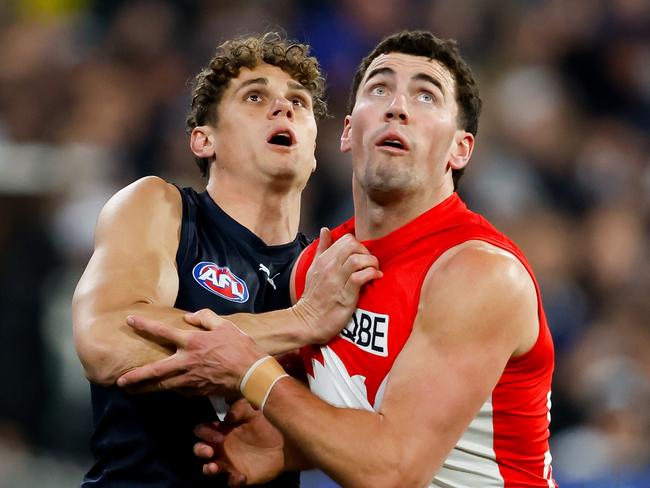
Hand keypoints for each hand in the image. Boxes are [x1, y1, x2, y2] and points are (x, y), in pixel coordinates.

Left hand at [116, 311, 265, 394]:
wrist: (251, 374)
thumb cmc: (240, 347)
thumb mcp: (224, 325)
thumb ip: (205, 318)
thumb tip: (190, 317)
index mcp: (191, 342)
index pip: (162, 332)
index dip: (144, 325)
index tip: (130, 320)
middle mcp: (186, 362)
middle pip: (154, 371)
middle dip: (135, 377)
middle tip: (119, 381)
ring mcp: (190, 379)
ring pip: (163, 386)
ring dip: (146, 388)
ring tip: (133, 390)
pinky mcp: (197, 391)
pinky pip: (179, 390)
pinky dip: (170, 389)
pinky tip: (165, 389)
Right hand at [194, 398, 285, 484]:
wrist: (286, 442)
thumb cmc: (268, 423)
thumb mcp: (254, 410)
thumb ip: (240, 409)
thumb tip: (227, 417)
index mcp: (223, 429)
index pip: (203, 430)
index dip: (205, 432)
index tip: (218, 434)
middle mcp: (223, 446)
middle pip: (199, 449)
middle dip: (200, 450)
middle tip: (210, 451)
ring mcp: (230, 462)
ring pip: (209, 468)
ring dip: (208, 468)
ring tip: (215, 467)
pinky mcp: (240, 475)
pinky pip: (230, 482)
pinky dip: (233, 480)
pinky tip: (242, 476)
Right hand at [295, 228, 381, 343]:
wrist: (308, 321)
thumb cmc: (314, 297)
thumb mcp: (314, 268)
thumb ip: (322, 248)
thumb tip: (325, 230)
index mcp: (323, 259)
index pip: (346, 239)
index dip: (359, 245)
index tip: (363, 256)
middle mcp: (329, 267)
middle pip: (353, 245)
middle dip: (367, 252)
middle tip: (370, 263)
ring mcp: (336, 280)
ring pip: (357, 259)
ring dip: (371, 263)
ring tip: (374, 270)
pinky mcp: (345, 295)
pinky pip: (360, 277)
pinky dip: (371, 274)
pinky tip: (375, 277)